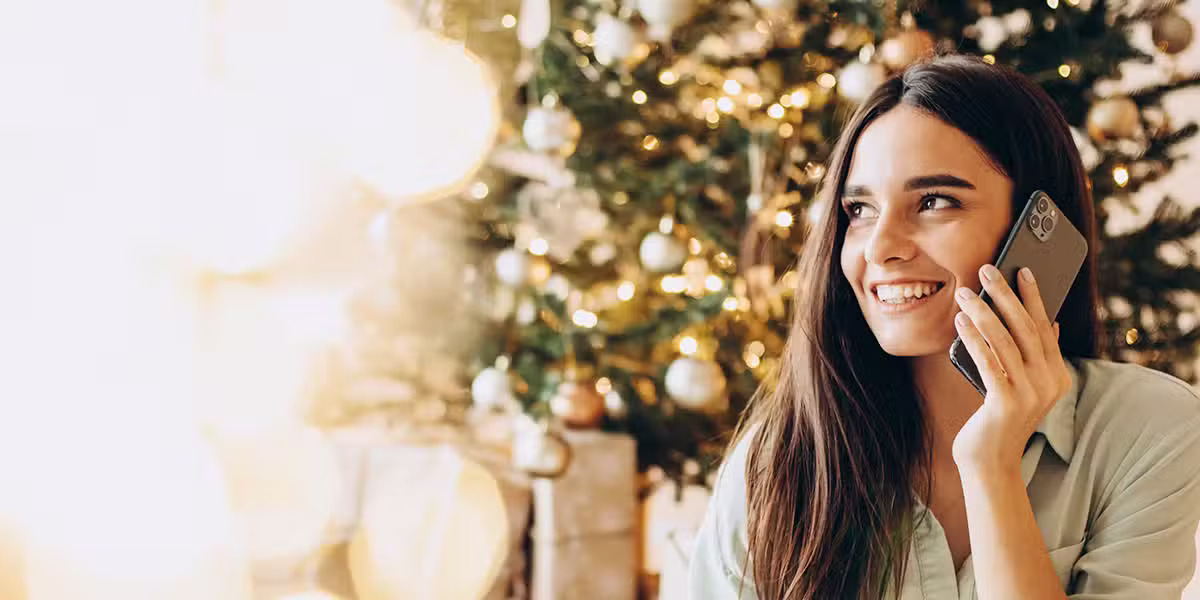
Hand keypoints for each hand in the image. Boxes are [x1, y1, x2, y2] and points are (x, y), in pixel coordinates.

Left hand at [950, 264, 1072, 471]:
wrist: (990, 463)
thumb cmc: (999, 419)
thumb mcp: (1022, 385)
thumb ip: (1035, 357)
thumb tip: (1049, 322)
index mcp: (1057, 375)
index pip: (1044, 326)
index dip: (1033, 296)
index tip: (1022, 269)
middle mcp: (1049, 383)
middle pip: (1025, 328)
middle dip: (1005, 295)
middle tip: (986, 269)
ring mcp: (1030, 394)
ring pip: (1005, 341)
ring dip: (983, 312)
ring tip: (963, 292)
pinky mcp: (1006, 404)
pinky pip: (989, 362)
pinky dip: (974, 338)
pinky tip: (960, 321)